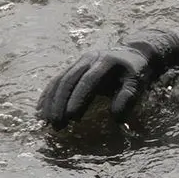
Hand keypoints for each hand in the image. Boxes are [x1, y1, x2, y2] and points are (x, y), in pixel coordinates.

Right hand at [36, 49, 152, 128]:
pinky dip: (48, 95)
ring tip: (48, 122)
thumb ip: (128, 99)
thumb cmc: (136, 72)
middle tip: (57, 125)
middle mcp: (89, 59)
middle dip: (60, 103)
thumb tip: (116, 118)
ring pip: (60, 80)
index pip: (89, 81)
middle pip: (69, 80)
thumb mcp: (137, 83)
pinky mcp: (73, 67)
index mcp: (105, 62)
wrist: (133, 52)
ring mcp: (79, 61)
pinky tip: (41, 110)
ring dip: (51, 101)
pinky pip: (57, 80)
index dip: (79, 99)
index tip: (72, 118)